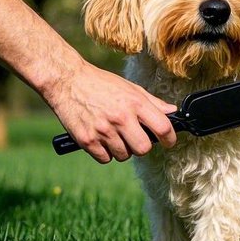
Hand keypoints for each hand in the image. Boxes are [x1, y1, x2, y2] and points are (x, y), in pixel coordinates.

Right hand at [46, 61, 177, 162]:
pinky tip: (101, 138)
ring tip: (113, 133)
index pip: (163, 128)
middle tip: (135, 137)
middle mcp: (121, 118)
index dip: (170, 139)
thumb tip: (172, 112)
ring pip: (124, 155)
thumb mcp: (130, 88)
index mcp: (135, 103)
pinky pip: (105, 159)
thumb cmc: (101, 84)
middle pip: (144, 148)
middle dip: (142, 146)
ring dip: (122, 149)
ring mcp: (103, 131)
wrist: (67, 81)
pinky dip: (105, 153)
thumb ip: (152, 102)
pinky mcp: (87, 141)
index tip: (168, 141)